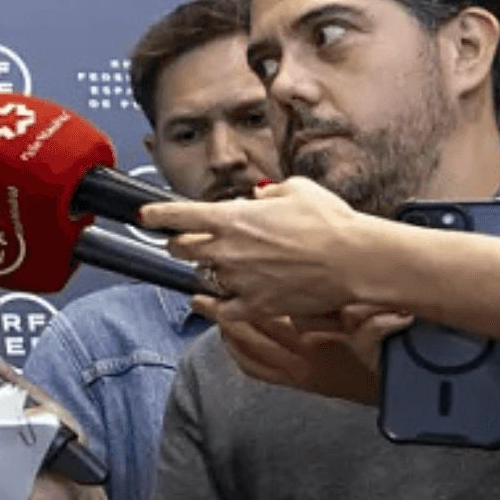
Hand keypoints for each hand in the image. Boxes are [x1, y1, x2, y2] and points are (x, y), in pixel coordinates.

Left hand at [148, 177, 379, 319]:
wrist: (354, 259)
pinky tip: (212, 301)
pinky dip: (214, 306)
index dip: (156, 215)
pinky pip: (220, 311)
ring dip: (209, 270)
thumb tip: (259, 197)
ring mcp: (237, 281)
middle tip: (189, 241)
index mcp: (232, 218)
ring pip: (202, 277)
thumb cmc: (331, 222)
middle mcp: (227, 250)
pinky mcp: (254, 306)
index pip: (179, 215)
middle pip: (180, 249)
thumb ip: (269, 192)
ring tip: (225, 265)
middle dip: (181, 244)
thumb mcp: (298, 189)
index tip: (144, 216)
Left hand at [195, 299, 410, 405]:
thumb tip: (390, 313)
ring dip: (223, 328)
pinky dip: (235, 352)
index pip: (277, 311)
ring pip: (246, 348)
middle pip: (251, 328)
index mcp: (321, 338)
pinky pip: (255, 369)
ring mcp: (294, 371)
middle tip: (202, 292)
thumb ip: (377, 321)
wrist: (389, 391)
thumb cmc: (386, 355)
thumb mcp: (385, 331)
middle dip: (223, 310)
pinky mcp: (293, 383)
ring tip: (206, 308)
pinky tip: (226, 338)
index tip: (236, 275)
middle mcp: (302, 356)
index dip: (252, 294)